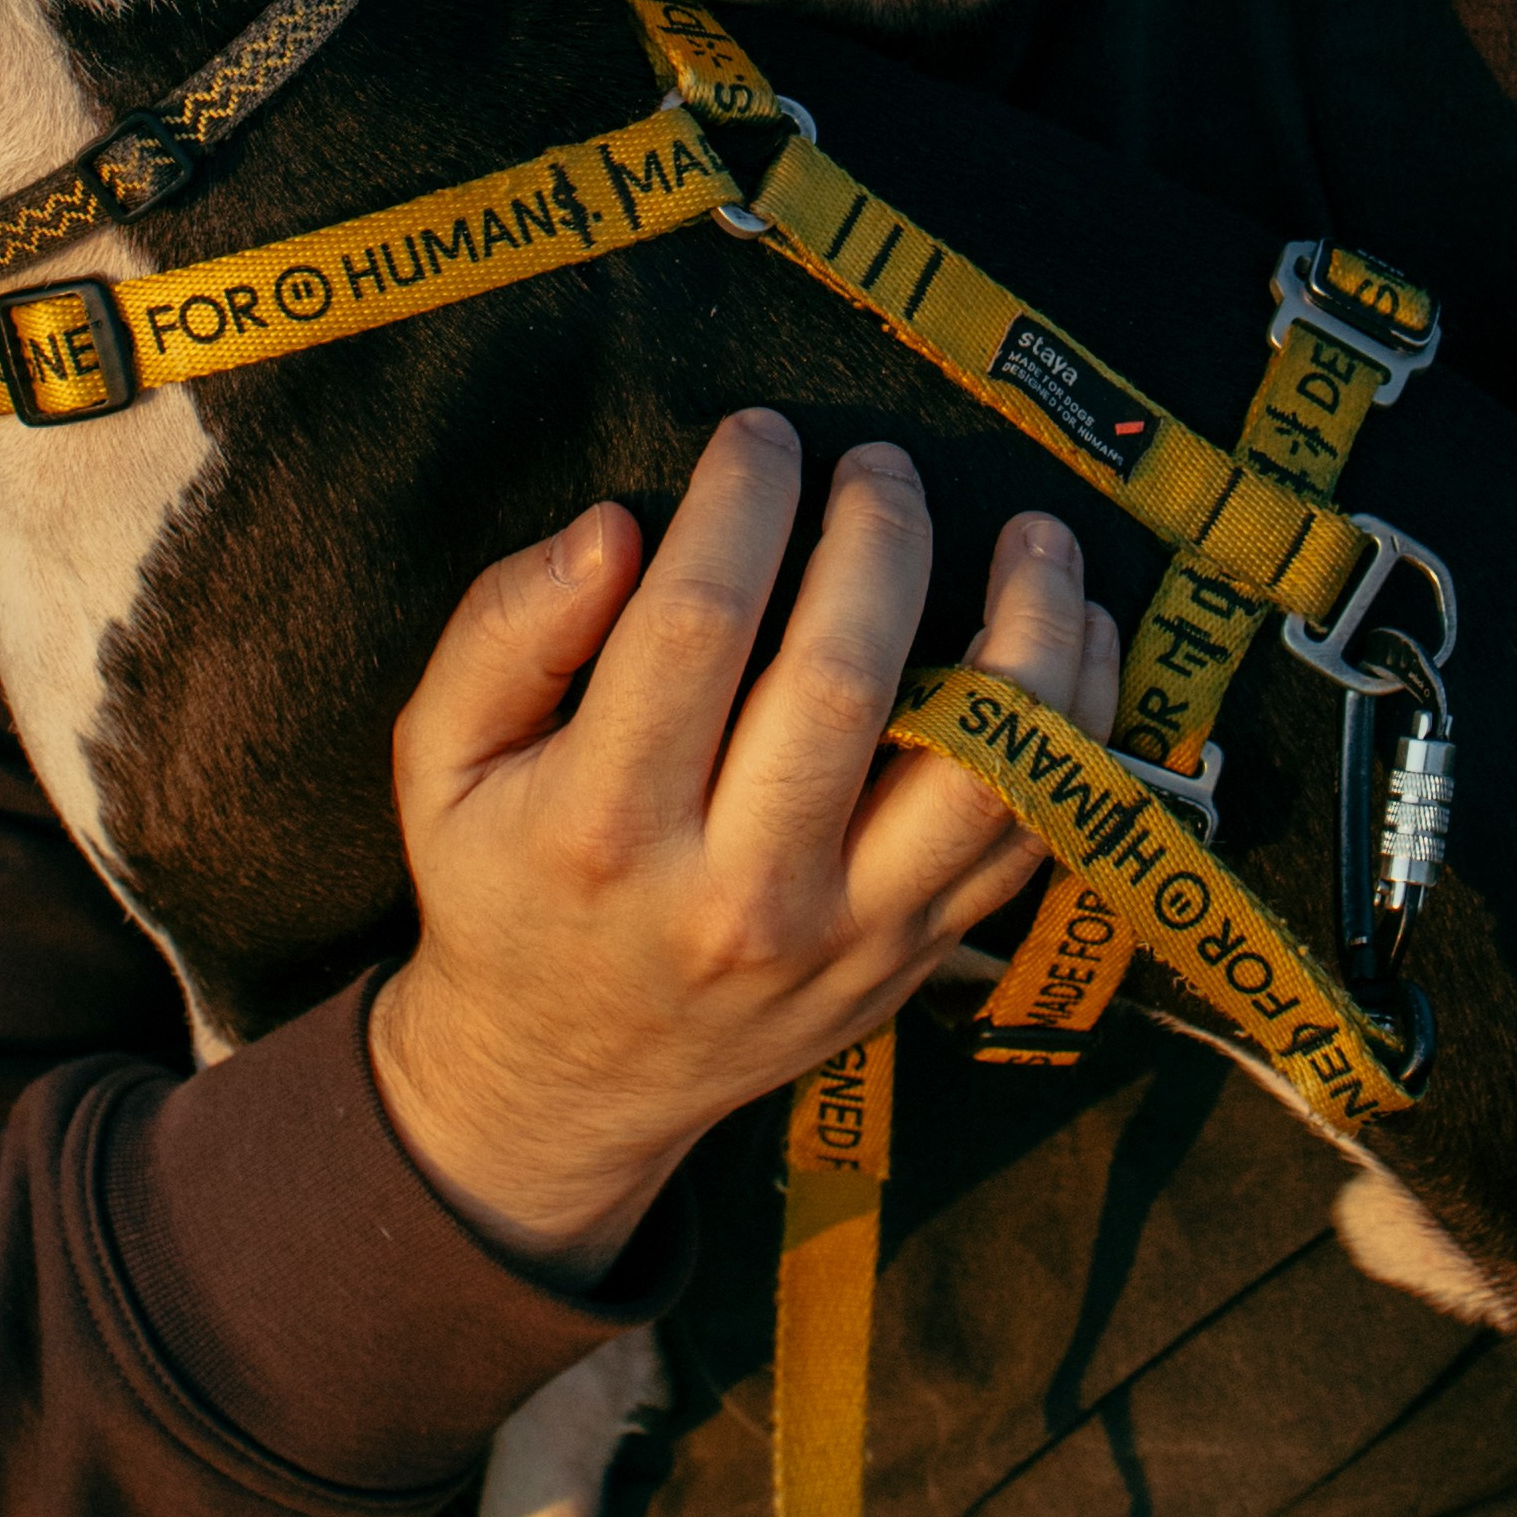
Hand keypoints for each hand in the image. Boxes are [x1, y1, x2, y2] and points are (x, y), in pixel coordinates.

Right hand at [369, 417, 1116, 1283]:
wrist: (567, 1084)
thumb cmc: (503, 883)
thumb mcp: (439, 757)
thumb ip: (503, 630)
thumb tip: (615, 529)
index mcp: (605, 823)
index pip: (696, 622)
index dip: (742, 501)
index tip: (760, 433)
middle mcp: (739, 889)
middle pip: (846, 677)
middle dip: (879, 535)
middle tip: (878, 463)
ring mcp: (848, 934)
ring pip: (981, 768)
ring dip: (1028, 629)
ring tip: (1033, 529)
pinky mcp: (918, 955)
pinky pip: (1033, 832)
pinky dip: (1077, 724)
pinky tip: (1074, 630)